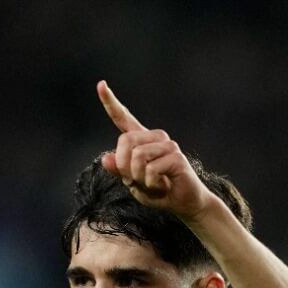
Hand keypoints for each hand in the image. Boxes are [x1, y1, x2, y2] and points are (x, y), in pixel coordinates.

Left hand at [97, 80, 218, 220]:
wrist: (186, 203)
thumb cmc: (159, 192)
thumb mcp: (133, 183)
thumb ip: (120, 171)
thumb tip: (105, 158)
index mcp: (142, 140)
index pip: (123, 118)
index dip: (110, 102)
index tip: (100, 84)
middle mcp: (155, 137)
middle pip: (125, 141)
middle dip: (124, 167)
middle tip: (136, 182)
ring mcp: (168, 145)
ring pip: (137, 157)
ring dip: (139, 179)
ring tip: (153, 185)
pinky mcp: (176, 157)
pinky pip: (151, 170)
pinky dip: (152, 184)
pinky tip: (163, 187)